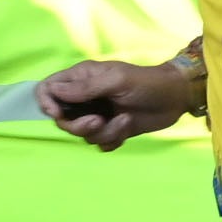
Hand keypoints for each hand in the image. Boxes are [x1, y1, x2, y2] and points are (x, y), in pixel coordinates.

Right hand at [39, 58, 193, 147]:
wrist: (174, 98)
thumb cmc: (147, 82)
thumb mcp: (116, 80)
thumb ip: (85, 88)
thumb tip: (54, 91)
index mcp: (81, 78)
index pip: (47, 89)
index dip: (46, 103)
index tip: (58, 114)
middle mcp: (85, 97)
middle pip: (62, 119)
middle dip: (78, 125)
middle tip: (99, 121)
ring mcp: (98, 114)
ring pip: (83, 134)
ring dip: (103, 132)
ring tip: (124, 121)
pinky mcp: (111, 129)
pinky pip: (99, 143)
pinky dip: (112, 139)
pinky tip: (127, 128)